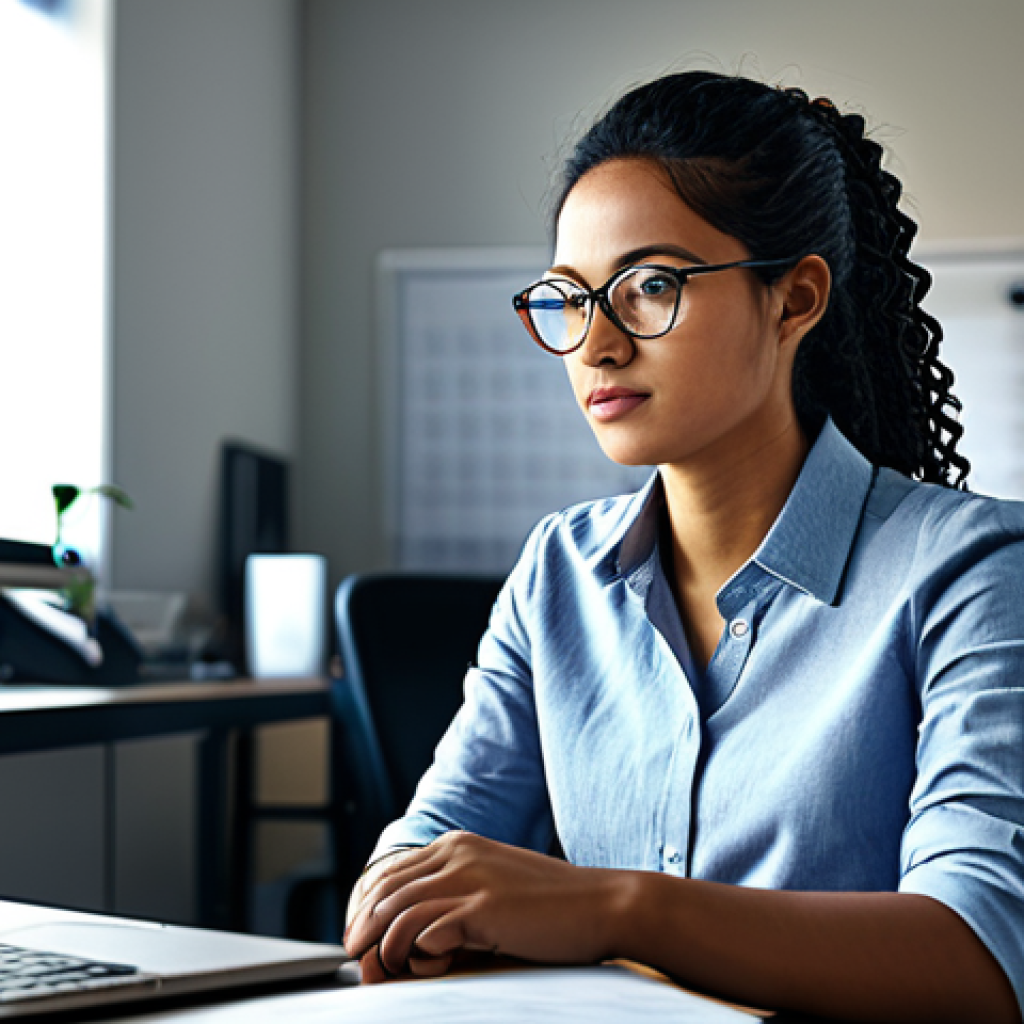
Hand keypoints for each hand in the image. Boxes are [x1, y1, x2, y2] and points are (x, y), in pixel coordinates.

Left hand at [344, 831, 627, 982]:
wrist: (603, 904)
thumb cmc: (551, 906)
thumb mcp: (495, 887)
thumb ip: (455, 900)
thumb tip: (414, 937)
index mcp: (458, 844)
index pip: (391, 873)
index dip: (366, 908)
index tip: (358, 939)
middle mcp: (458, 853)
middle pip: (385, 891)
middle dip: (363, 929)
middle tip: (356, 960)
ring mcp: (470, 878)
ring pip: (398, 912)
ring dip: (385, 947)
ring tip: (387, 970)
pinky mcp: (483, 909)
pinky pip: (426, 932)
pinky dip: (416, 954)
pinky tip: (430, 965)